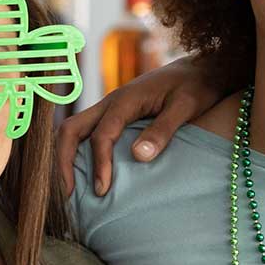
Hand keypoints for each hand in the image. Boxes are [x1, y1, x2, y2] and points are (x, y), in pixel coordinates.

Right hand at [54, 56, 229, 196]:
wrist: (201, 68)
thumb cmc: (196, 86)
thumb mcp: (185, 107)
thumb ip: (162, 130)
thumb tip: (138, 156)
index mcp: (126, 100)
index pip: (102, 135)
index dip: (99, 164)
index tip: (102, 190)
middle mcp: (111, 102)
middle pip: (71, 129)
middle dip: (64, 161)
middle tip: (69, 195)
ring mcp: (111, 108)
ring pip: (75, 131)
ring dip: (67, 158)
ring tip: (72, 191)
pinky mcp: (116, 115)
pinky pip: (88, 133)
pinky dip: (80, 154)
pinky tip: (87, 175)